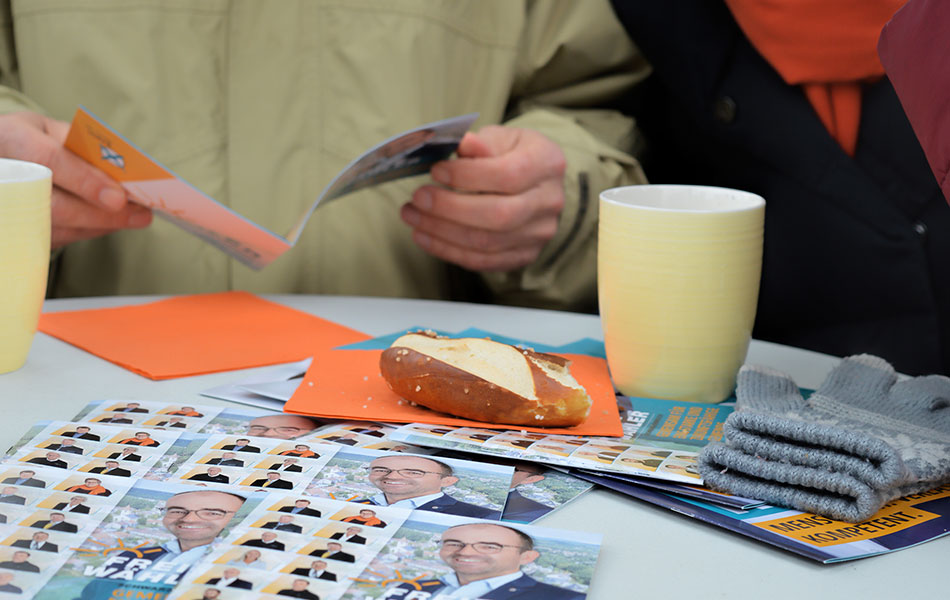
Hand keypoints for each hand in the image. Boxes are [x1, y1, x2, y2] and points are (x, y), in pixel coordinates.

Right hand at [0, 112, 151, 248]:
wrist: (2, 156)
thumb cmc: (31, 140)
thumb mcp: (50, 130)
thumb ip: (81, 146)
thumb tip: (123, 171)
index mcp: (10, 138)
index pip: (49, 161)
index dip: (85, 181)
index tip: (119, 197)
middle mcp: (3, 176)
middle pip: (54, 205)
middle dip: (101, 214)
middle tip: (139, 214)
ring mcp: (8, 207)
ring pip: (58, 228)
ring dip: (101, 225)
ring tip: (135, 217)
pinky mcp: (16, 232)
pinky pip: (57, 238)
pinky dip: (89, 230)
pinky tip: (111, 222)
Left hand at [401, 125, 565, 271]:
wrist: (535, 182)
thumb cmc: (513, 154)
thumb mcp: (501, 138)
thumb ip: (481, 143)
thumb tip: (462, 144)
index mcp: (547, 164)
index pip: (508, 175)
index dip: (468, 176)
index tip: (436, 171)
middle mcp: (549, 203)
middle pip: (498, 215)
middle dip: (450, 209)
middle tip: (418, 198)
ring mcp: (538, 234)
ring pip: (486, 243)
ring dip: (442, 232)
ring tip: (413, 216)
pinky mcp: (524, 255)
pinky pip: (482, 261)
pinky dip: (448, 250)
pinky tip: (425, 236)